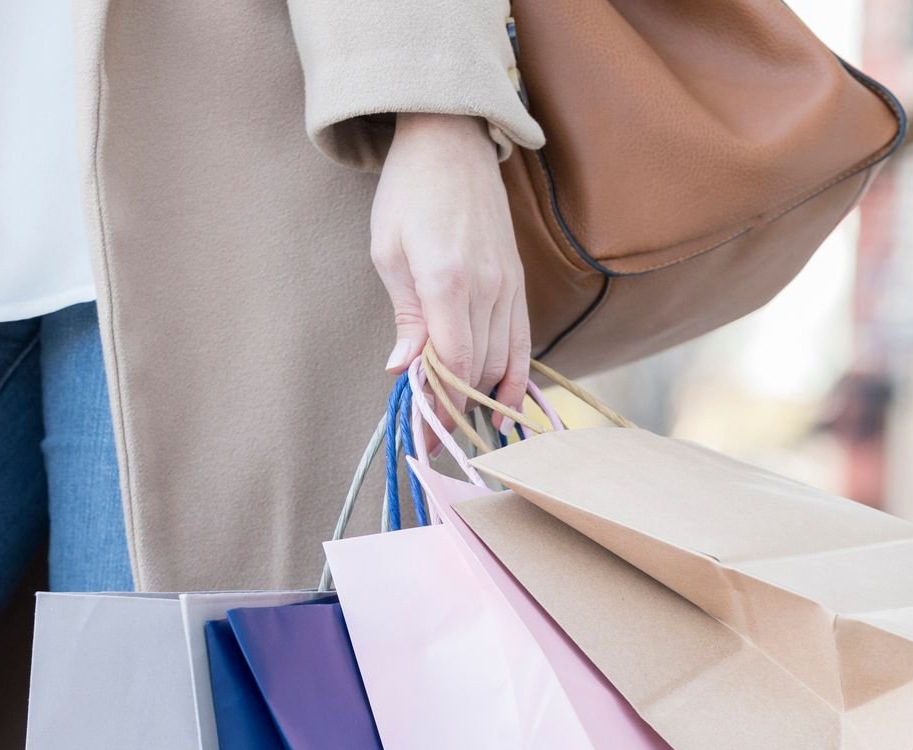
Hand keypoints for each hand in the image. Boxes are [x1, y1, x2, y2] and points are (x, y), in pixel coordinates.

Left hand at [371, 112, 527, 410]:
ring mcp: (509, 286)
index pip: (453, 361)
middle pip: (479, 367)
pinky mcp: (519, 284)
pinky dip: (514, 377)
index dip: (441, 403)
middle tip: (437, 439)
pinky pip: (523, 342)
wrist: (452, 145)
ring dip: (483, 398)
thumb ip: (406, 317)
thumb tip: (402, 370)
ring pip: (503, 360)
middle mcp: (488, 288)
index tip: (425, 431)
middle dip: (457, 409)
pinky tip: (503, 404)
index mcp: (448, 280)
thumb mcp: (389, 253)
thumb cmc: (409, 194)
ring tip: (464, 427)